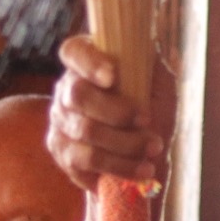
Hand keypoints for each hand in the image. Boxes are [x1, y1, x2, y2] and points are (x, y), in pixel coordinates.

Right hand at [48, 36, 169, 191]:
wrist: (144, 156)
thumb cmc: (152, 111)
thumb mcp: (159, 85)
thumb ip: (152, 68)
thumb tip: (151, 53)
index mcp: (88, 63)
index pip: (74, 51)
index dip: (89, 62)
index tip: (113, 76)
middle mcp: (67, 89)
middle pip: (77, 94)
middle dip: (117, 111)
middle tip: (147, 121)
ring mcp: (60, 121)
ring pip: (86, 130)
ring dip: (126, 142)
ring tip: (154, 149)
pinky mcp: (62, 152)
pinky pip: (85, 160)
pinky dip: (119, 166)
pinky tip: (141, 169)